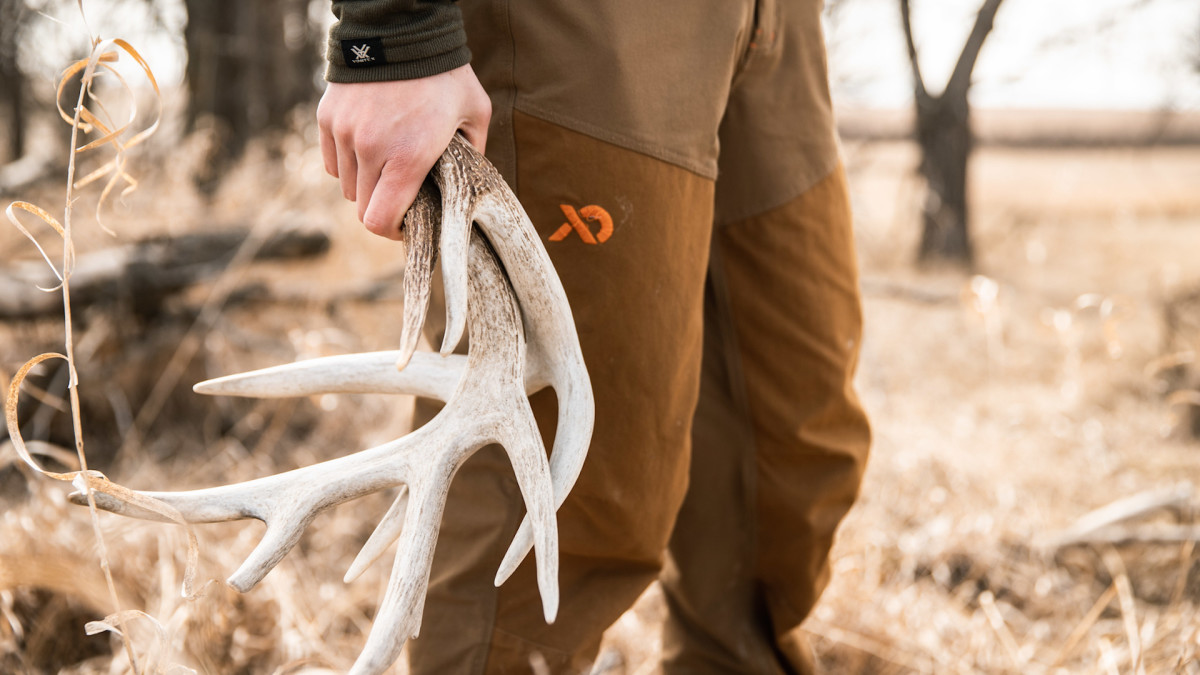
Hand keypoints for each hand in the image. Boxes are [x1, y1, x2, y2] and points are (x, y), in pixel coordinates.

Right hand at [317, 64, 490, 239]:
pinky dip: (348, 164)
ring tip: (388, 165)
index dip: (393, 231)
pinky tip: (369, 148)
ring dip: (366, 184)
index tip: (406, 224)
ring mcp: (344, 134)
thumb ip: (475, 152)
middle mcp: (370, 150)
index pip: (380, 221)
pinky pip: (332, 161)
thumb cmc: (444, 74)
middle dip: (383, 208)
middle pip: (363, 207)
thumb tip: (469, 177)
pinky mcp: (327, 118)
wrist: (401, 29)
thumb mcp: (475, 113)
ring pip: (348, 185)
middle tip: (402, 194)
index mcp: (407, 158)